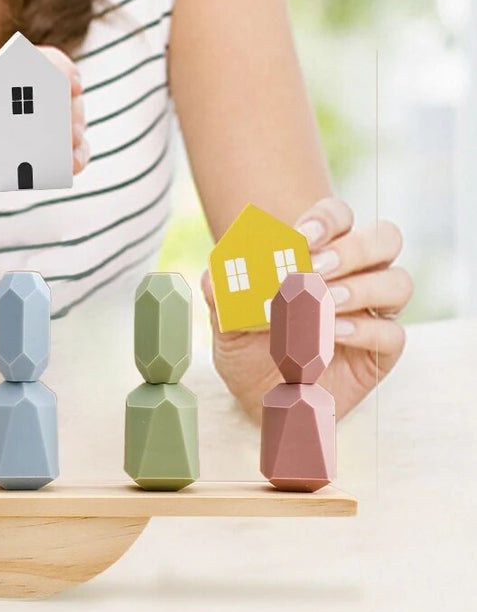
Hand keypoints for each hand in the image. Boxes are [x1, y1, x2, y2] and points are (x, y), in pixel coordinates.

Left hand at [0, 45, 87, 191]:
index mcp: (12, 70)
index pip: (46, 60)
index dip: (62, 68)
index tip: (71, 84)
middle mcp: (34, 90)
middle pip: (66, 93)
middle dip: (71, 111)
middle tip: (67, 132)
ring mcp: (45, 117)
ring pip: (73, 121)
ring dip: (74, 137)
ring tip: (66, 156)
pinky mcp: (49, 145)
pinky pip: (72, 150)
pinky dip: (74, 158)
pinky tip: (69, 168)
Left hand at [202, 196, 409, 420]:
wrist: (258, 395)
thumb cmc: (246, 343)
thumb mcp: (225, 318)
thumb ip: (221, 293)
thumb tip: (214, 274)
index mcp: (320, 252)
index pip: (339, 216)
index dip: (326, 219)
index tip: (299, 237)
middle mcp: (356, 274)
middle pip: (384, 239)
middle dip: (351, 248)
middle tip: (313, 268)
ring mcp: (374, 310)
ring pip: (397, 283)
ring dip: (360, 288)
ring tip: (322, 301)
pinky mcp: (382, 349)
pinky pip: (391, 333)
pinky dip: (361, 329)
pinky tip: (329, 333)